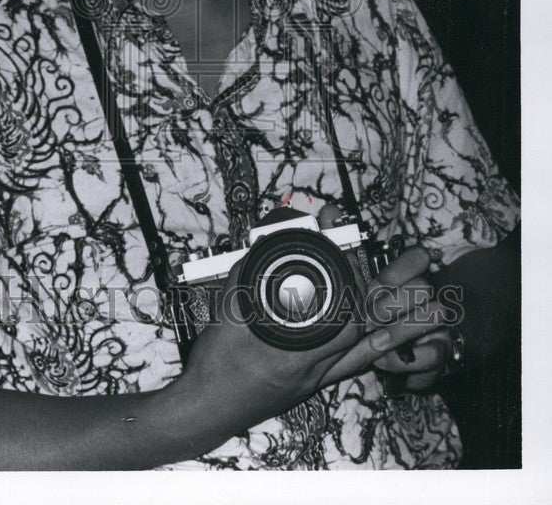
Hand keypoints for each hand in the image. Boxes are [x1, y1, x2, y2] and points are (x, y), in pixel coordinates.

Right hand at [178, 206, 451, 436]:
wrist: (208, 407)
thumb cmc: (215, 361)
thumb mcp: (227, 308)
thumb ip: (251, 273)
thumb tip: (274, 240)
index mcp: (292, 349)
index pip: (339, 316)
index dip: (357, 281)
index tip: (367, 251)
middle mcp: (314, 366)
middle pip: (366, 327)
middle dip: (397, 293)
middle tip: (421, 263)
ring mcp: (320, 375)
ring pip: (372, 348)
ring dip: (406, 324)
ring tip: (438, 305)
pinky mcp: (318, 382)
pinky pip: (359, 364)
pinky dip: (383, 345)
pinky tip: (406, 334)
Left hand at [316, 203, 453, 391]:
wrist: (391, 348)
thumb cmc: (367, 308)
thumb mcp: (352, 278)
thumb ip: (342, 241)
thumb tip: (329, 211)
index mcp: (404, 276)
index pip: (418, 256)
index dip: (399, 269)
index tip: (379, 284)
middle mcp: (424, 296)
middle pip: (424, 288)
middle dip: (395, 305)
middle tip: (370, 318)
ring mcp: (436, 324)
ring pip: (436, 316)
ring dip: (402, 333)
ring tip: (375, 345)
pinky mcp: (437, 353)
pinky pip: (435, 355)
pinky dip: (410, 363)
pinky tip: (386, 364)